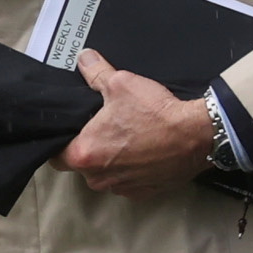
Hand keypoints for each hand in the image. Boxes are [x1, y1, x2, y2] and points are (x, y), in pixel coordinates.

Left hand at [61, 52, 218, 198]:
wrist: (196, 135)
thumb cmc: (156, 113)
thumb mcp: (121, 83)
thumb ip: (96, 73)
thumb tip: (85, 59)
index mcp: (84, 154)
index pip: (56, 156)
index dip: (62, 141)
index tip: (72, 131)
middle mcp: (99, 178)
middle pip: (82, 165)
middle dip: (90, 148)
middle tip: (104, 128)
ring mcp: (122, 188)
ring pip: (106, 175)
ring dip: (112, 160)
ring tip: (128, 138)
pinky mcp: (143, 193)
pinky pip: (128, 181)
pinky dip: (133, 169)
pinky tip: (144, 150)